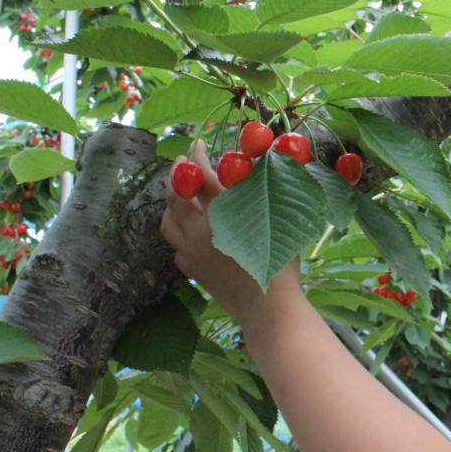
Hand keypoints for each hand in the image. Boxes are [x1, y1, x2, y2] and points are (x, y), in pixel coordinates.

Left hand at [160, 140, 301, 318]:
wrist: (268, 308)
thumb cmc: (282, 265)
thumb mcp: (278, 222)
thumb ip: (263, 195)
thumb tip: (256, 170)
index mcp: (222, 214)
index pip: (200, 176)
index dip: (196, 157)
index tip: (198, 143)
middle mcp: (200, 230)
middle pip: (176, 196)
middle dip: (176, 176)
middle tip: (182, 163)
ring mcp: (191, 252)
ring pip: (168, 222)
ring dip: (171, 204)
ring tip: (179, 195)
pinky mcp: (192, 270)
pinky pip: (176, 246)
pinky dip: (179, 233)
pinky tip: (190, 231)